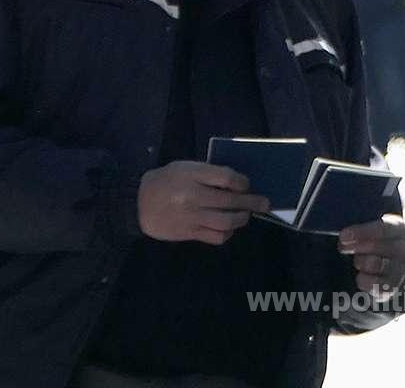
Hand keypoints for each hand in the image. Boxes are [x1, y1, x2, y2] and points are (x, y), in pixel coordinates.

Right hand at [137, 161, 269, 245]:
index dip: (242, 182)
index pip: (227, 177)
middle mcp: (193, 197)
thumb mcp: (186, 167)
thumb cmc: (167, 180)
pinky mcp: (189, 233)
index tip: (247, 184)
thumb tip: (238, 182)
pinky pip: (216, 237)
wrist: (138, 204)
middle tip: (265, 203)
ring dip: (242, 219)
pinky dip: (227, 233)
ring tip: (246, 215)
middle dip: (252, 202)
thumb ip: (210, 173)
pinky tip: (229, 227)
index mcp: (192, 175)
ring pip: (226, 221)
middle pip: (231, 200)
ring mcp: (192, 217)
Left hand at [338, 214, 404, 297]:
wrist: (397, 267)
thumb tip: (345, 235)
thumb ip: (362, 230)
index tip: (343, 236)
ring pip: (373, 264)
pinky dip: (362, 280)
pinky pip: (371, 284)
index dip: (361, 232)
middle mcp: (404, 250)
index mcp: (399, 230)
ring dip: (360, 261)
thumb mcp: (375, 231)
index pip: (382, 230)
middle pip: (376, 247)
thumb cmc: (379, 242)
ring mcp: (401, 270)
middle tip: (343, 246)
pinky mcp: (392, 288)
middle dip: (355, 246)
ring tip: (359, 261)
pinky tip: (362, 275)